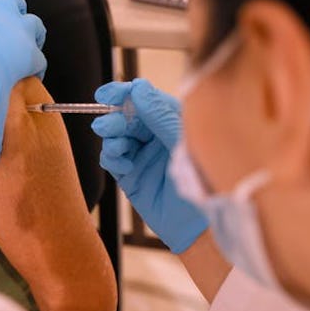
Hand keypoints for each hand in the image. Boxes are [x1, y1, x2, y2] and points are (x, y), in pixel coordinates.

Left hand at [0, 0, 46, 167]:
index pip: (37, 60)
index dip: (31, 66)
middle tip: (16, 42)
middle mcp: (18, 27)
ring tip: (2, 14)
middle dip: (27, 33)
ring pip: (13, 0)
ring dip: (9, 7)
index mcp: (26, 54)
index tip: (21, 73)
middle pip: (32, 25)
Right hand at [91, 79, 207, 252]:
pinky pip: (111, 159)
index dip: (123, 93)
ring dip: (111, 138)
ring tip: (118, 148)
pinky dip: (112, 158)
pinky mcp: (129, 174)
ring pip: (114, 135)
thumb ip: (158, 114)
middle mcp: (154, 134)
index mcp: (171, 120)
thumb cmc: (203, 178)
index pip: (143, 98)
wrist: (200, 223)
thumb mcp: (182, 140)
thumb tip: (137, 87)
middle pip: (124, 116)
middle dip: (113, 118)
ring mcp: (141, 154)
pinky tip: (125, 165)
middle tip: (108, 126)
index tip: (106, 94)